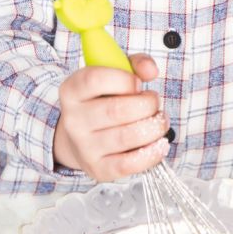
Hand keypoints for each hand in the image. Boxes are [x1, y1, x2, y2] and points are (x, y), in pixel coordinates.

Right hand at [53, 54, 169, 180]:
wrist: (81, 138)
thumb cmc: (103, 101)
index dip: (125, 79)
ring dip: (154, 126)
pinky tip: (160, 143)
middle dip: (147, 104)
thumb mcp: (112, 74)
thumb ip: (134, 64)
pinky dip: (152, 153)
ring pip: (127, 136)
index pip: (95, 80)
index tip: (138, 83)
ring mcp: (84, 147)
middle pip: (117, 110)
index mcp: (72, 90)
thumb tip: (150, 70)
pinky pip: (129, 164)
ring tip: (159, 120)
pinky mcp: (98, 169)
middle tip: (154, 102)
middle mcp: (74, 120)